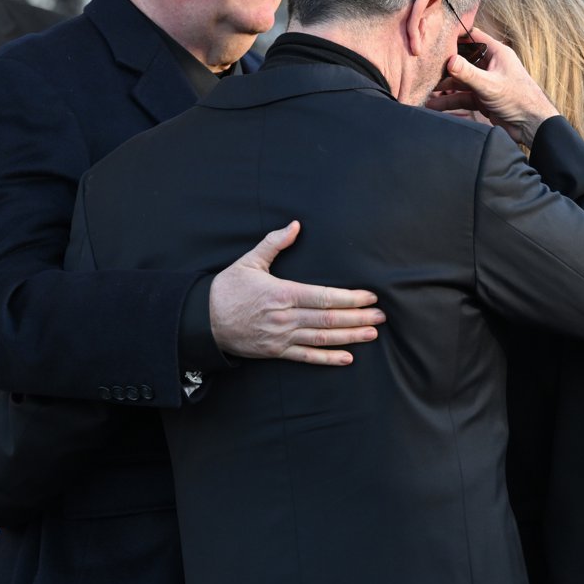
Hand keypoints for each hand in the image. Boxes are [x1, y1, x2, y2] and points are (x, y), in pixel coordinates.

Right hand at [209, 220, 384, 364]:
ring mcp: (281, 337)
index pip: (323, 297)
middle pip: (328, 319)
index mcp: (281, 293)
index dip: (349, 298)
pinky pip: (306, 357)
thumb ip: (274, 243)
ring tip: (372, 334)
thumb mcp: (249, 261)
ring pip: (322, 338)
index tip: (369, 297)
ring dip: (350, 337)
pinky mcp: (276, 352)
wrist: (203, 321)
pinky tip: (347, 358)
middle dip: (358, 317)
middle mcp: (284, 317)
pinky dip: (328, 359)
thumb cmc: (227, 288)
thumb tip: (295, 225)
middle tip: (381, 316)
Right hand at [426, 27, 557, 146]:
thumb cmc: (519, 99)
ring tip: (424, 91)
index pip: (472, 37)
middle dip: (444, 65)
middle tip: (424, 68)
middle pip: (462, 60)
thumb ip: (468, 73)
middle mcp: (489, 65)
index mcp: (496, 53)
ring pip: (459, 81)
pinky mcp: (482, 99)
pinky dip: (449, 102)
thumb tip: (449, 61)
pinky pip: (462, 97)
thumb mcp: (490, 85)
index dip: (455, 35)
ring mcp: (485, 83)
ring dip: (444, 87)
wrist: (532, 126)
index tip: (436, 36)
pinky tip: (434, 106)